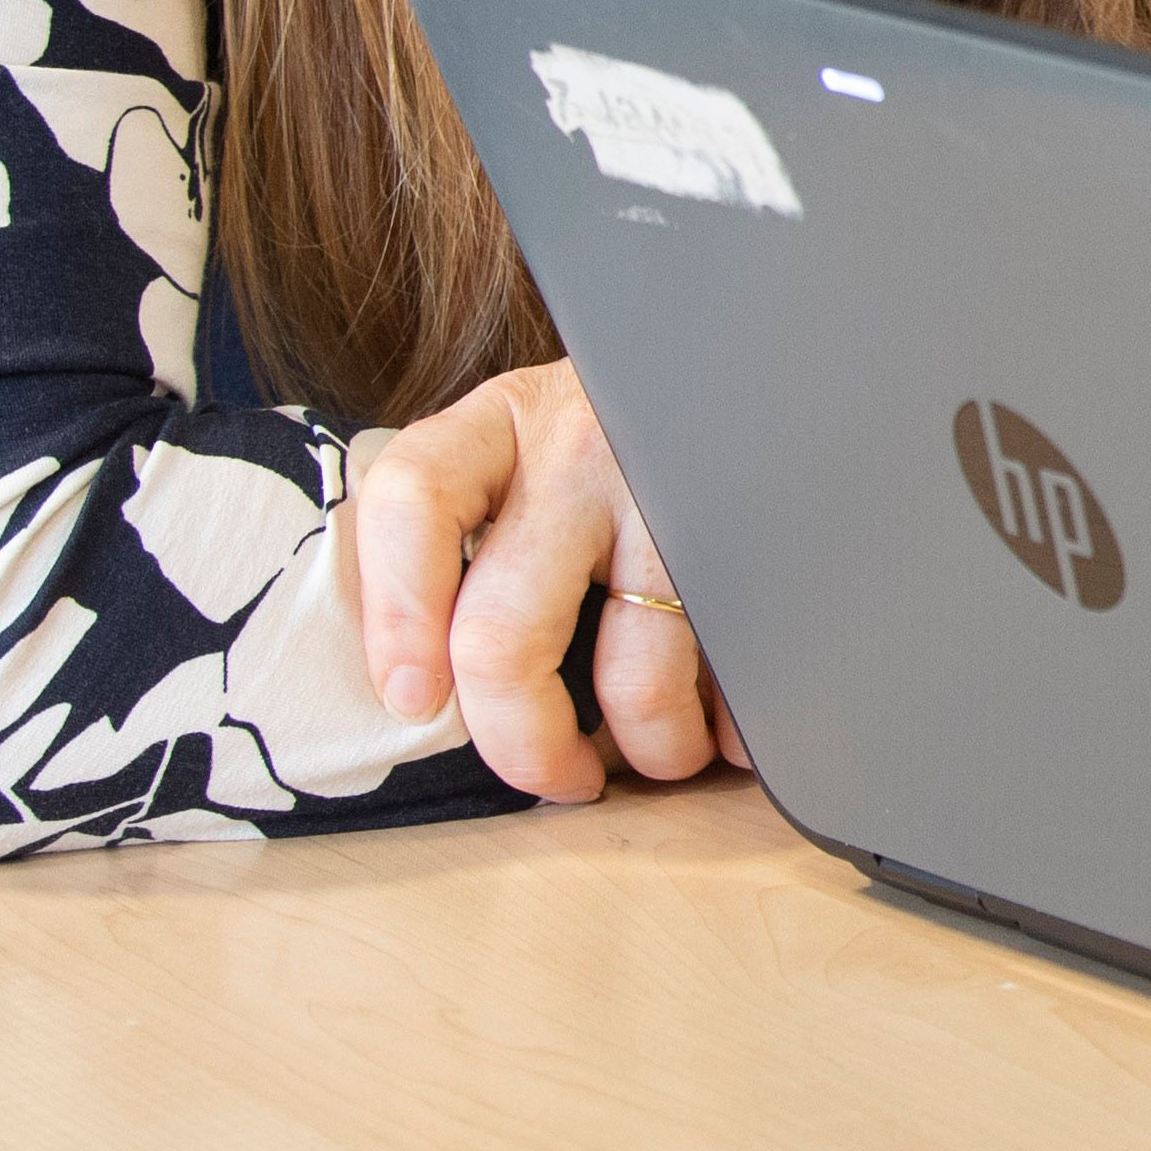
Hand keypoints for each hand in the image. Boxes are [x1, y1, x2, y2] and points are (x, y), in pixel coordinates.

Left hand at [348, 360, 731, 805]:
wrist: (741, 372)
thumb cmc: (604, 440)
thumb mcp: (519, 443)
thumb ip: (456, 536)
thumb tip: (420, 694)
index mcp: (499, 424)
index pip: (414, 500)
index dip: (398, 612)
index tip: (412, 701)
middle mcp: (581, 452)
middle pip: (508, 630)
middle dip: (526, 742)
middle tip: (556, 777)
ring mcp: (673, 490)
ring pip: (637, 669)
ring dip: (650, 746)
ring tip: (658, 755)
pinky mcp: (752, 531)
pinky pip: (736, 660)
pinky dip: (733, 723)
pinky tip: (725, 729)